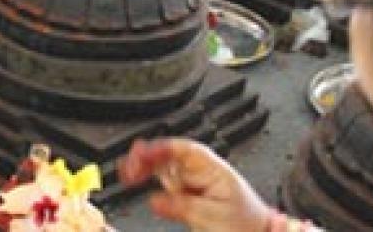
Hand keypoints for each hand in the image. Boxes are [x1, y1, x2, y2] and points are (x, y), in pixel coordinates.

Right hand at [119, 138, 273, 231]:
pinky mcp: (185, 194)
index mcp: (210, 167)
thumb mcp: (214, 217)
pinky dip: (148, 178)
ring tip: (126, 172)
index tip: (140, 155)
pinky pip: (163, 181)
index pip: (181, 149)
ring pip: (161, 167)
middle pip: (167, 155)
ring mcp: (191, 180)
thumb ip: (182, 207)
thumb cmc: (246, 224)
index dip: (158, 149)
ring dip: (143, 167)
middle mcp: (198, 170)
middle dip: (145, 157)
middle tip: (128, 166)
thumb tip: (155, 200)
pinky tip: (135, 179)